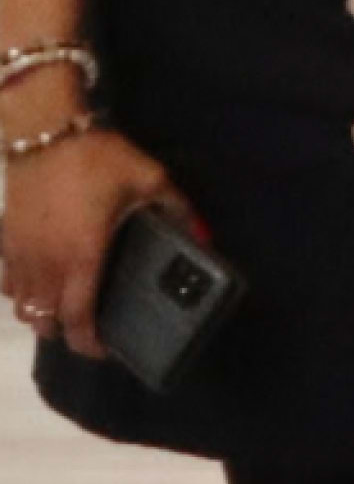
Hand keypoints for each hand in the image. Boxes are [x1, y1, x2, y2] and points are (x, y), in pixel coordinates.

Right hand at [0, 126, 181, 360]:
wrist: (45, 132)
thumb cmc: (98, 159)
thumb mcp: (150, 181)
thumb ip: (178, 211)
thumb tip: (203, 237)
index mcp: (81, 257)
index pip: (77, 317)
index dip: (87, 342)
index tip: (104, 351)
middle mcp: (45, 264)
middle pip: (44, 320)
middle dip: (65, 333)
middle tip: (89, 329)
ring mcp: (19, 253)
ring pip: (21, 304)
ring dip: (41, 315)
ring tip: (65, 309)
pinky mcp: (5, 238)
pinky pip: (7, 280)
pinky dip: (20, 291)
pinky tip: (39, 281)